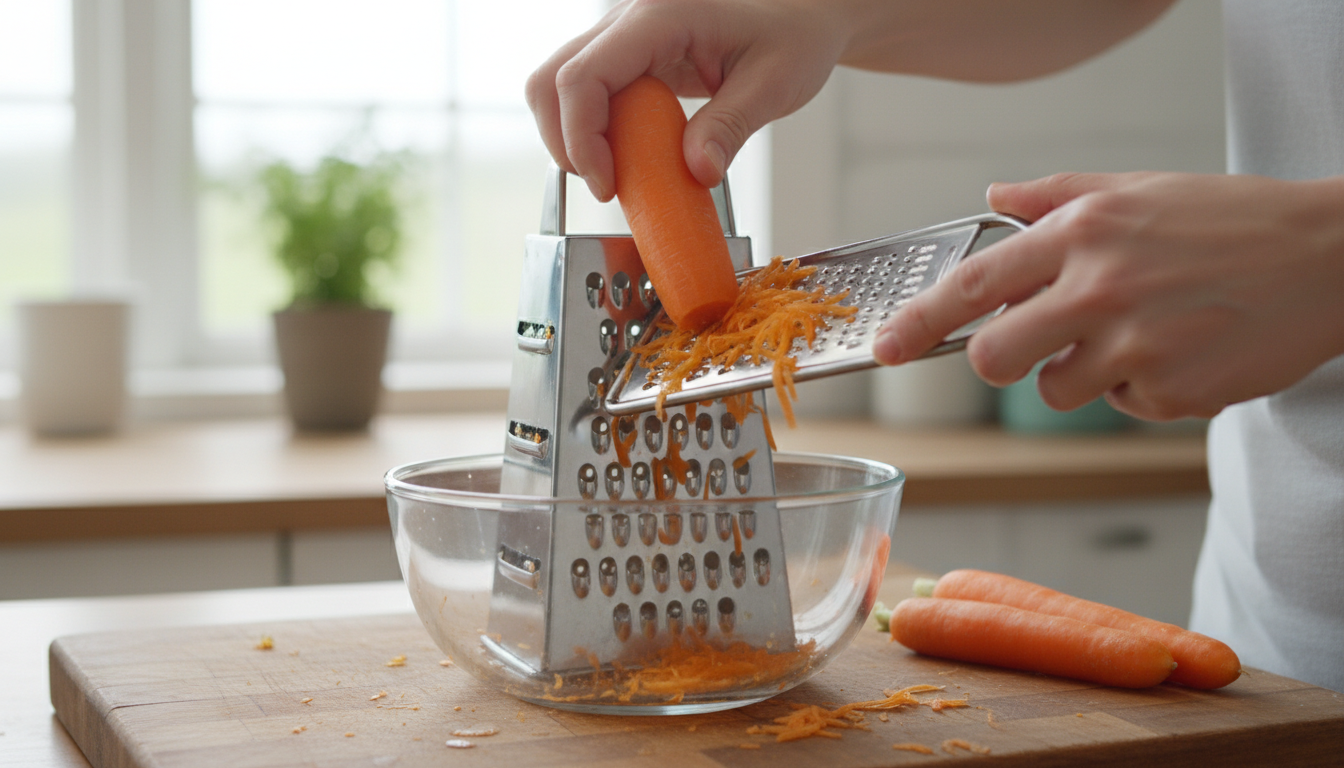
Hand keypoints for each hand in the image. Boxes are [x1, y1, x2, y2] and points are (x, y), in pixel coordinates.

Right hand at [525, 0, 850, 200]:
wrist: (797, 16)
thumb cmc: (792, 37)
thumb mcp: (773, 84)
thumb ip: (731, 126)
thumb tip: (696, 173)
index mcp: (661, 16)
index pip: (584, 76)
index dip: (582, 139)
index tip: (608, 186)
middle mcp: (629, 18)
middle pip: (552, 79)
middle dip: (565, 142)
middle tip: (606, 185)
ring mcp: (621, 34)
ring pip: (557, 85)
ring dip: (574, 136)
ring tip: (618, 172)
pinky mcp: (624, 54)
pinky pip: (585, 92)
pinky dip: (593, 129)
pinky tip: (629, 153)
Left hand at [872, 172, 1343, 419]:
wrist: (1329, 259)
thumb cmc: (1230, 221)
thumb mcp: (1137, 189)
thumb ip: (1055, 194)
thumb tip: (991, 197)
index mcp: (1081, 233)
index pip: (973, 285)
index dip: (918, 322)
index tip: (885, 348)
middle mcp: (1098, 290)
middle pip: (996, 359)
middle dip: (1003, 361)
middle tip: (1039, 344)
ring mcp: (1134, 347)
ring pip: (1057, 390)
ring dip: (1084, 373)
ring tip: (1140, 334)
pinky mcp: (1169, 393)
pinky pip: (1121, 405)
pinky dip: (1141, 388)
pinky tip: (1182, 350)